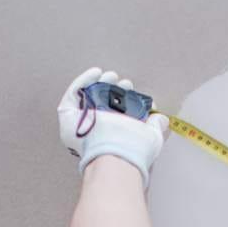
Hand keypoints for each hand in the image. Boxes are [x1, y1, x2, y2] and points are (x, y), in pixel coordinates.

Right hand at [56, 67, 168, 183]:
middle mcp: (93, 130)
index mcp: (110, 135)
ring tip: (112, 76)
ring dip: (98, 83)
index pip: (113, 112)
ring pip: (84, 97)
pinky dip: (82, 80)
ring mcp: (78, 123)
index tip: (132, 89)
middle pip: (99, 102)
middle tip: (124, 83)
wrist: (118, 153)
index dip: (122, 98)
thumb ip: (156, 125)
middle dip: (112, 88)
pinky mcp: (66, 116)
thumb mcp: (152, 136)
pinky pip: (72, 94)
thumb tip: (161, 118)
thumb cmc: (134, 150)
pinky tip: (96, 72)